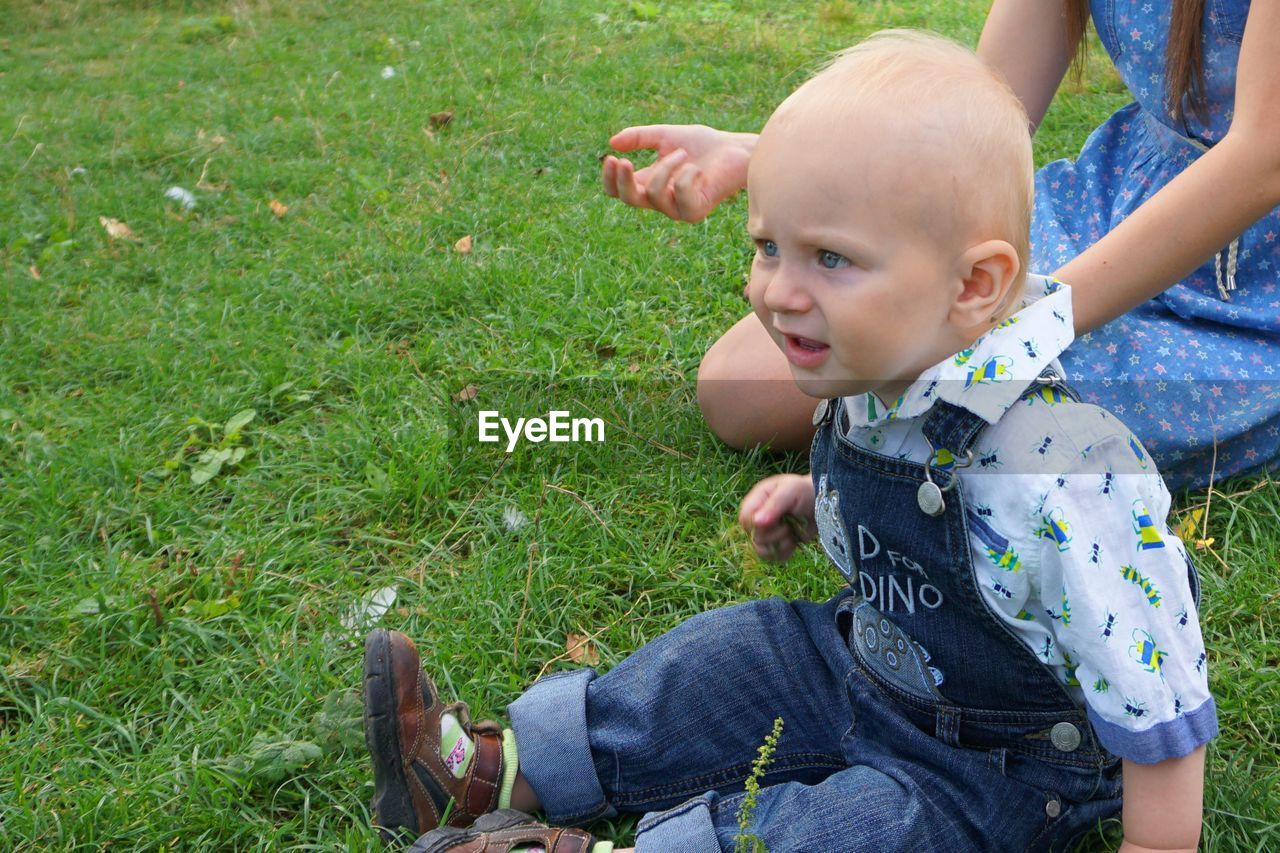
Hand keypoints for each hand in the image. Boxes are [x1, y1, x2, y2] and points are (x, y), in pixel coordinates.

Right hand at [601, 124, 754, 222]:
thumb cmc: (703, 145)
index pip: (619, 192)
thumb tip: (612, 143)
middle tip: (625, 161)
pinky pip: (680, 195)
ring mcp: (677, 209)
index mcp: (650, 183)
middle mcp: (661, 200)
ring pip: (655, 194)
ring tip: (683, 153)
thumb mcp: (665, 135)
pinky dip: (687, 176)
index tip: (611, 158)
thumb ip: (639, 138)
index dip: (610, 179)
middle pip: (629, 199)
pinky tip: (698, 170)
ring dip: (667, 167)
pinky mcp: (695, 212)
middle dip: (624, 181)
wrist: (736, 150)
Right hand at [739, 474, 816, 561]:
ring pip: (761, 551)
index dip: (758, 525)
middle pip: (753, 537)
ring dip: (780, 545)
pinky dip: (784, 553)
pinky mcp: (776, 545)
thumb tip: (756, 521)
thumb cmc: (805, 491)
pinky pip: (772, 558)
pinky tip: (793, 542)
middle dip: (774, 535)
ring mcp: (766, 533)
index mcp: (756, 501)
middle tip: (787, 525)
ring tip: (791, 533)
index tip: (777, 520)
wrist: (824, 503)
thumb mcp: (790, 491)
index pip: (745, 519)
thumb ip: (773, 505)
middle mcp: (757, 518)